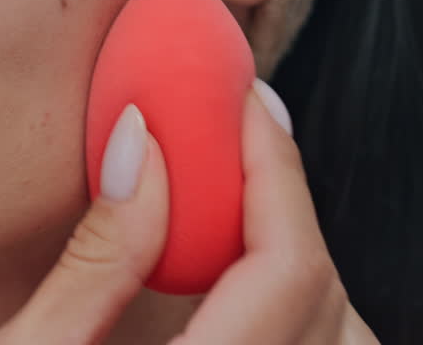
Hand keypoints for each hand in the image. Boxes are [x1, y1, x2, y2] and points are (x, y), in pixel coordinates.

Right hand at [0, 82, 378, 344]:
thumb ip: (95, 259)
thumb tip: (144, 142)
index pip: (285, 273)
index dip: (277, 173)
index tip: (249, 103)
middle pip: (327, 309)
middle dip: (292, 209)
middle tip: (239, 141)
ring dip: (304, 268)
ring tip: (237, 206)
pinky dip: (297, 319)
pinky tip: (232, 282)